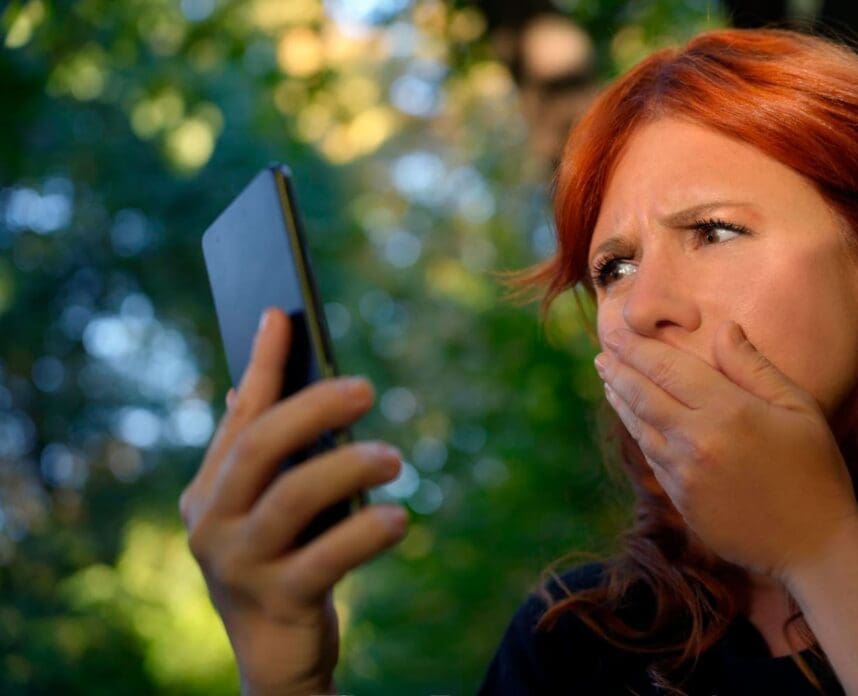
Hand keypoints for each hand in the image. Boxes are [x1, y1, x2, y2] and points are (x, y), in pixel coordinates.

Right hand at [180, 307, 407, 694]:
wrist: (277, 659)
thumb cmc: (284, 566)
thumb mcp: (270, 510)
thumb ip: (266, 457)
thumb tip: (249, 384)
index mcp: (211, 491)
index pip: (241, 417)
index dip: (262, 365)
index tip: (282, 313)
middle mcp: (213, 524)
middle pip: (259, 448)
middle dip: (311, 408)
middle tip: (365, 387)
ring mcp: (239, 566)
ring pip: (290, 499)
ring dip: (347, 467)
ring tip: (395, 456)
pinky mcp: (276, 603)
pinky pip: (325, 559)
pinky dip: (364, 533)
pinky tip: (399, 518)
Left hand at [595, 321, 857, 581]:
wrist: (814, 547)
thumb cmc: (815, 470)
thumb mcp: (798, 408)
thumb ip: (754, 367)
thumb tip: (724, 330)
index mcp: (727, 412)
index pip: (666, 368)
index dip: (635, 349)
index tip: (615, 334)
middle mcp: (695, 442)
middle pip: (643, 397)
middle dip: (618, 371)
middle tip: (602, 354)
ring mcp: (683, 475)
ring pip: (641, 429)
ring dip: (621, 402)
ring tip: (609, 381)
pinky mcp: (681, 501)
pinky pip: (653, 459)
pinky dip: (640, 434)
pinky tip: (637, 422)